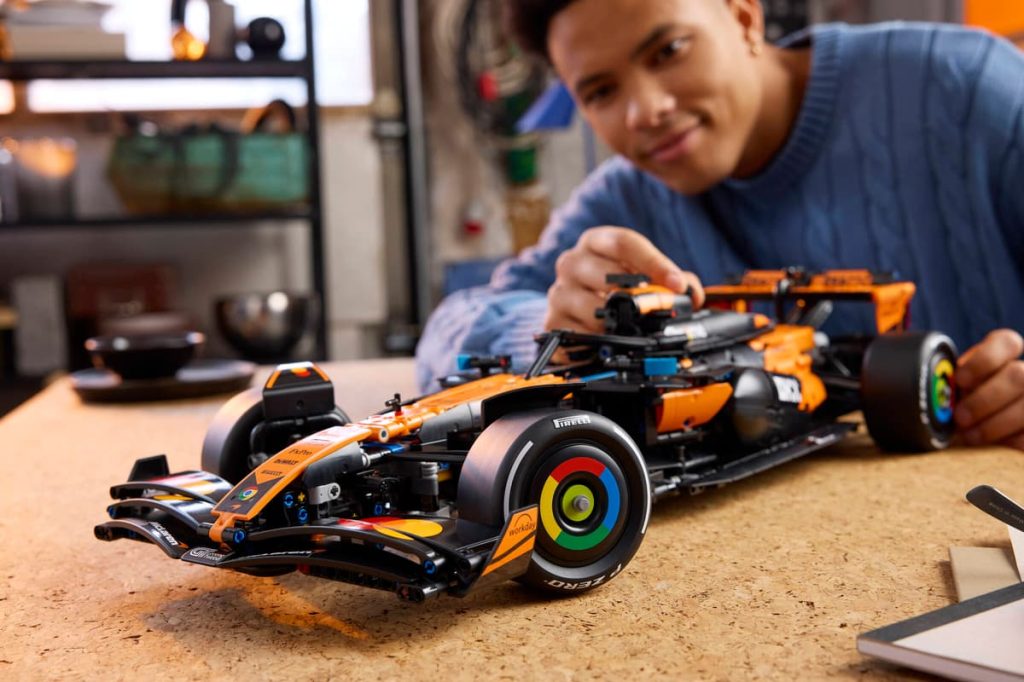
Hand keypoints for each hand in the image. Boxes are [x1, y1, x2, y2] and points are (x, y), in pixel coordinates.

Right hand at [544, 226, 702, 333]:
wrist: (574, 308)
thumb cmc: (613, 286)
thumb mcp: (641, 273)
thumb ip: (671, 279)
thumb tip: (692, 295)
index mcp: (595, 241)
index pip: (624, 243)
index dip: (654, 263)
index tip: (676, 284)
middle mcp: (572, 262)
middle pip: (607, 275)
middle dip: (639, 296)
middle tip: (658, 311)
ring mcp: (559, 292)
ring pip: (594, 308)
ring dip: (619, 322)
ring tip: (634, 327)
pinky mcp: (552, 321)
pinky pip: (579, 333)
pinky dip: (600, 339)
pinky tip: (610, 340)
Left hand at [954, 329, 1023, 449]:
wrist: (977, 431)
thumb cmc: (962, 406)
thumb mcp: (956, 390)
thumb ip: (950, 382)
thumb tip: (931, 385)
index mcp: (1004, 356)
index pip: (1007, 342)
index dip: (984, 360)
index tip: (959, 379)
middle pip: (1018, 375)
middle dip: (984, 400)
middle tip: (960, 417)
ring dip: (994, 424)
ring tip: (970, 436)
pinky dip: (1008, 441)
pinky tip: (992, 445)